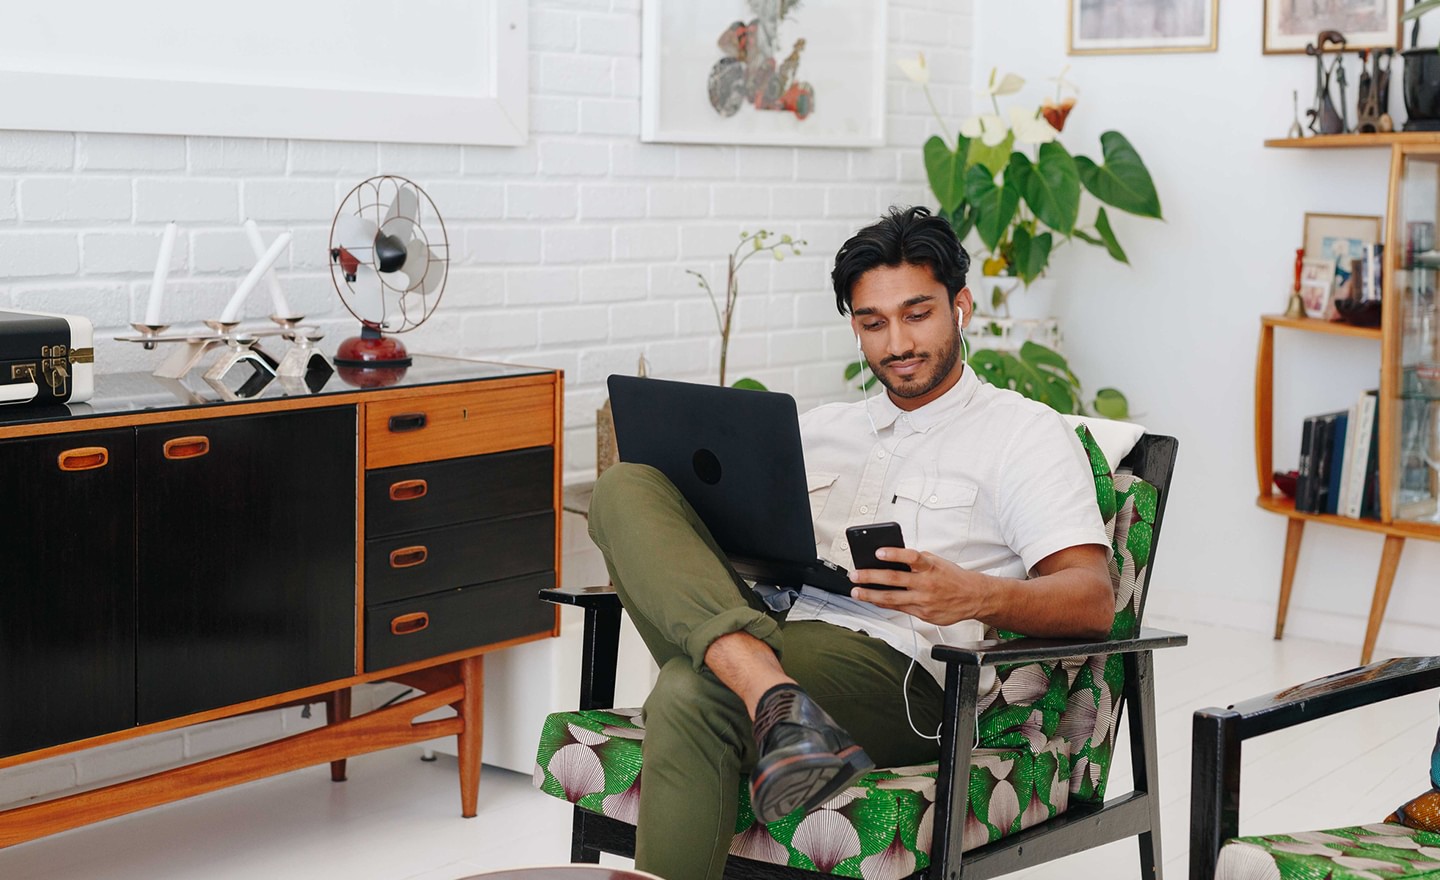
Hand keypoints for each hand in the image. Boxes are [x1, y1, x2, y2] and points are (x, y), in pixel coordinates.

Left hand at [848, 547, 991, 626]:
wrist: (973, 597)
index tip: (878, 552)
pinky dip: (884, 604)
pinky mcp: (923, 614)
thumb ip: (916, 561)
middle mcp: (926, 584)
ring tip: (856, 592)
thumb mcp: (936, 562)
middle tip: (855, 575)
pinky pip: (899, 608)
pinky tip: (873, 600)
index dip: (893, 554)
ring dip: (870, 595)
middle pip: (894, 579)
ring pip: (892, 598)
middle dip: (870, 577)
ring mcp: (924, 600)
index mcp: (930, 567)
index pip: (910, 557)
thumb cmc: (952, 577)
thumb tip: (892, 559)